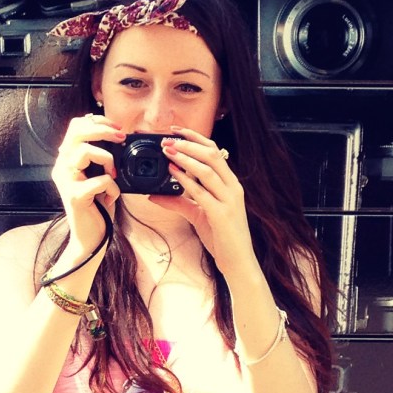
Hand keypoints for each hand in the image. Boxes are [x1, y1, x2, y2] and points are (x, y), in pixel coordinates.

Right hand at [52, 113, 124, 255]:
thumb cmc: (97, 206)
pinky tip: (111, 197)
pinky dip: (113, 188)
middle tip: (121, 137)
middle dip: (103, 130)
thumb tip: (118, 136)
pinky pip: (100, 181)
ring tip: (113, 175)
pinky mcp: (75, 197)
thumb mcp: (99, 176)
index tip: (117, 128)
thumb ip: (101, 157)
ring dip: (107, 160)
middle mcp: (62, 167)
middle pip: (77, 132)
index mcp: (67, 160)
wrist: (90, 238)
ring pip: (85, 152)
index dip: (97, 121)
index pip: (76, 126)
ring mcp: (66, 181)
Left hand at [149, 125, 255, 275]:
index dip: (195, 138)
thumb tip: (153, 195)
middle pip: (212, 155)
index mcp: (230, 184)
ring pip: (207, 170)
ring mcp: (229, 200)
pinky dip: (186, 180)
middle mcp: (233, 188)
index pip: (215, 151)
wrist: (239, 262)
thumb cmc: (221, 237)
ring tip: (167, 151)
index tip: (176, 130)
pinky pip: (201, 192)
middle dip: (188, 144)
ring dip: (185, 157)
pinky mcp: (221, 214)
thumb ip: (178, 202)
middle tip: (166, 139)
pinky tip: (172, 173)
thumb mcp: (198, 215)